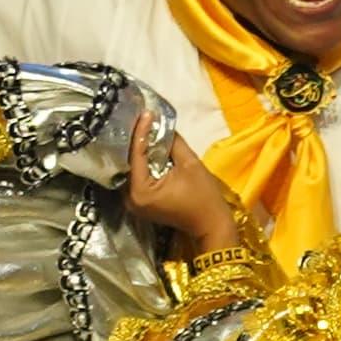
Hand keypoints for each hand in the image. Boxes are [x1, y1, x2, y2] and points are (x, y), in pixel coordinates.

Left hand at [121, 90, 238, 252]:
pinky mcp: (139, 203)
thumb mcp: (192, 166)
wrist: (212, 226)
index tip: (147, 113)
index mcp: (140, 190)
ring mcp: (132, 202)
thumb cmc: (205, 198)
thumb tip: (162, 125)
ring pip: (131, 170)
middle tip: (141, 119)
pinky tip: (148, 149)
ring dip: (137, 151)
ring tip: (143, 130)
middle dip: (135, 141)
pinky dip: (141, 164)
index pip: (136, 155)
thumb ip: (174, 144)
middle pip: (128, 163)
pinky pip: (136, 178)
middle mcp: (129, 198)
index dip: (141, 132)